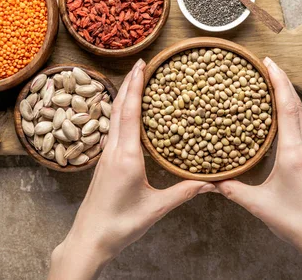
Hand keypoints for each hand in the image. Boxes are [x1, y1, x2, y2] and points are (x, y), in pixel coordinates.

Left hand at [49, 59, 213, 279]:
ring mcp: (105, 155)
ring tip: (136, 82)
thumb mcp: (156, 208)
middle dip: (130, 83)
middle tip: (142, 64)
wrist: (89, 239)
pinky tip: (128, 115)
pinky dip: (121, 114)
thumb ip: (184, 192)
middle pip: (119, 107)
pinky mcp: (103, 163)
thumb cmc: (120, 225)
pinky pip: (113, 130)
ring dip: (124, 96)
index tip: (142, 64)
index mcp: (126, 156)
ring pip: (113, 117)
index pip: (131, 111)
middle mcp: (113, 150)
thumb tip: (212, 182)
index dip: (136, 85)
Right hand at [216, 57, 301, 279]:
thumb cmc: (296, 222)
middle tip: (266, 64)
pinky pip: (301, 128)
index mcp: (294, 153)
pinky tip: (278, 115)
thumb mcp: (258, 205)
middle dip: (282, 81)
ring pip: (300, 116)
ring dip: (287, 96)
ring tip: (270, 83)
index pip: (288, 108)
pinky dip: (290, 113)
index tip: (268, 63)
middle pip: (296, 105)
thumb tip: (209, 180)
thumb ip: (232, 190)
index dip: (279, 82)